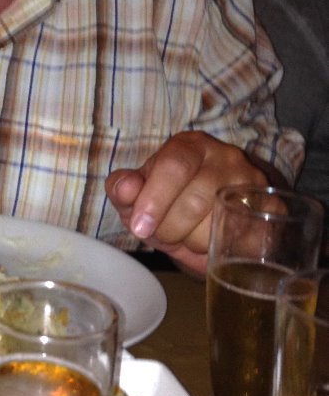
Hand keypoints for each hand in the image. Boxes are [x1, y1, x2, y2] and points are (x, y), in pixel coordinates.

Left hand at [104, 131, 269, 274]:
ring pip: (221, 221)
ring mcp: (252, 182)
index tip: (140, 227)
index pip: (175, 165)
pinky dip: (224, 249)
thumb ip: (123, 189)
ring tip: (187, 236)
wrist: (203, 223)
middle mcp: (226, 157)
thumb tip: (125, 187)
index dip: (155, 199)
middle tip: (164, 235)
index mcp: (189, 146)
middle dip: (172, 228)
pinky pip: (247, 238)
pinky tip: (211, 246)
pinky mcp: (272, 209)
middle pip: (197, 198)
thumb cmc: (165, 204)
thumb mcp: (135, 197)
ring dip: (195, 241)